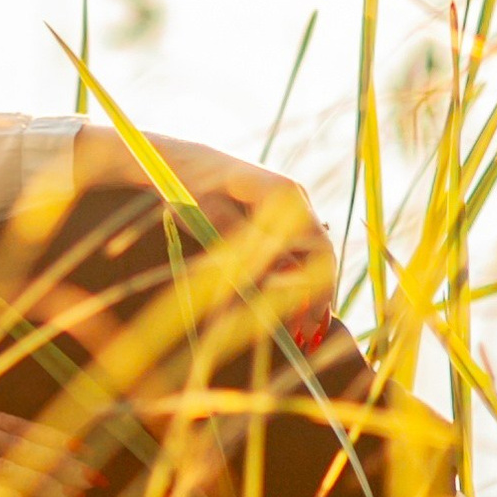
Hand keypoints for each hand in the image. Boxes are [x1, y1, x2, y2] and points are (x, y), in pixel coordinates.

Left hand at [75, 129, 336, 327]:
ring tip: (301, 329)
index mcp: (282, 193)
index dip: (316, 284)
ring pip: (309, 253)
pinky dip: (293, 276)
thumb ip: (247, 247)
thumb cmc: (189, 188)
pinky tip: (288, 305)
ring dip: (306, 289)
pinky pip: (295, 248)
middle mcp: (294, 196)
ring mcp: (289, 204)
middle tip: (308, 333)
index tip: (307, 318)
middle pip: (319, 251)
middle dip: (317, 293)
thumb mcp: (211, 220)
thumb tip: (280, 279)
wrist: (177, 163)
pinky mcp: (279, 214)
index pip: (316, 244)